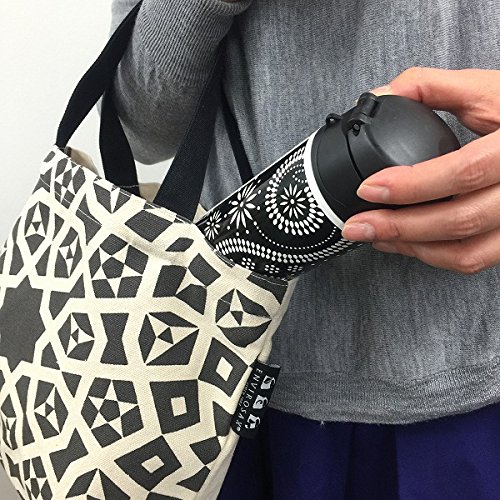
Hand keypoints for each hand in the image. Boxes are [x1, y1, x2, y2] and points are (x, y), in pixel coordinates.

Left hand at [341, 67, 499, 273]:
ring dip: (412, 248)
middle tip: (357, 225)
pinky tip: (405, 243)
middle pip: (459, 221)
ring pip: (465, 252)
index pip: (463, 172)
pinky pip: (474, 260)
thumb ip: (434, 87)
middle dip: (399, 227)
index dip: (412, 184)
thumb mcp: (488, 90)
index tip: (369, 188)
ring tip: (374, 237)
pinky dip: (433, 256)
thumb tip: (382, 94)